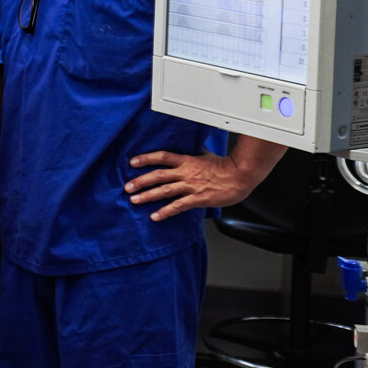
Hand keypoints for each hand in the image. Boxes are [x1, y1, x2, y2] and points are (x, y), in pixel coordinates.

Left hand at [125, 150, 259, 221]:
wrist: (240, 176)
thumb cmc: (226, 166)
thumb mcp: (206, 155)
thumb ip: (193, 155)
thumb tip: (187, 151)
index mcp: (187, 160)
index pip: (162, 157)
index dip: (146, 159)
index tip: (133, 162)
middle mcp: (185, 173)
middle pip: (158, 175)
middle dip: (141, 181)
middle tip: (127, 187)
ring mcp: (190, 186)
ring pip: (164, 191)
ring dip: (148, 195)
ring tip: (134, 200)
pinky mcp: (197, 199)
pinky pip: (178, 206)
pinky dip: (165, 211)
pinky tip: (155, 216)